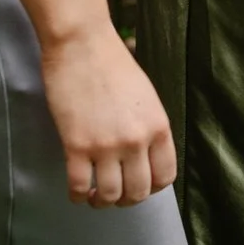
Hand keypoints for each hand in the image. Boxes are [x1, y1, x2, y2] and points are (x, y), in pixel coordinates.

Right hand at [40, 25, 177, 206]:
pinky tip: (77, 190)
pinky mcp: (77, 146)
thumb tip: (144, 155)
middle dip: (126, 199)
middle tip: (115, 194)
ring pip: (110, 195)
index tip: (139, 185)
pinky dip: (78, 196)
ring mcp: (107, 145)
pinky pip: (80, 187)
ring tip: (95, 194)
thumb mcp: (145, 96)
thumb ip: (148, 126)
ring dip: (102, 201)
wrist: (82, 43)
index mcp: (158, 126)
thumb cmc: (112, 64)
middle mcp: (137, 140)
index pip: (166, 176)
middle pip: (138, 192)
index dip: (152, 188)